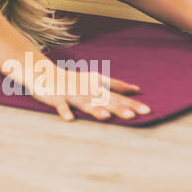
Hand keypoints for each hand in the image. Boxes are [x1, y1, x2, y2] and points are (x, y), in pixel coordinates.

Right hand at [30, 67, 150, 122]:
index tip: (148, 111)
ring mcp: (71, 94)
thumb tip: (137, 89)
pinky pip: (60, 105)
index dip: (132, 104)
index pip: (117, 97)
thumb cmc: (73, 79)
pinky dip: (64, 111)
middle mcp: (86, 90)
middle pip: (104, 100)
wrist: (43, 72)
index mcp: (97, 87)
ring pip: (84, 103)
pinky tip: (69, 119)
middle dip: (118, 108)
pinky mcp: (55, 97)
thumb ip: (115, 84)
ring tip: (105, 117)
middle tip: (132, 117)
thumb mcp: (95, 79)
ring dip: (94, 109)